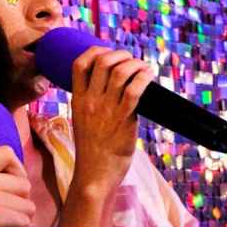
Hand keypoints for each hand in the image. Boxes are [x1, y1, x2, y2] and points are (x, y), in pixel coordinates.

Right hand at [69, 46, 153, 189]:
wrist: (94, 175)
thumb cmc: (92, 152)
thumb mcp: (83, 123)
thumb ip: (93, 106)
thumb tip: (113, 92)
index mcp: (77, 101)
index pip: (79, 64)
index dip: (95, 51)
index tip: (107, 53)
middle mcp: (90, 101)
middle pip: (103, 62)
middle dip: (121, 55)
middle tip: (131, 61)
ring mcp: (106, 110)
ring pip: (121, 71)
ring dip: (135, 64)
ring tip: (142, 69)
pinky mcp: (123, 119)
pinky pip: (135, 89)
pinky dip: (144, 77)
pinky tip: (148, 77)